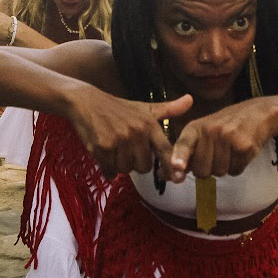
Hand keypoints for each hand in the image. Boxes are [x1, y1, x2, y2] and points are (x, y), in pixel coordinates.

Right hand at [68, 90, 190, 178]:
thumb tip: (191, 99)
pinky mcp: (103, 146)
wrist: (86, 102)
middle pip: (144, 167)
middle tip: (126, 149)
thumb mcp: (145, 108)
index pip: (165, 150)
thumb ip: (169, 109)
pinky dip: (107, 166)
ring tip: (114, 148)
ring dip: (119, 164)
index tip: (178, 178)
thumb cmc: (119, 109)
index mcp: (150, 125)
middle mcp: (137, 132)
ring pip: (126, 169)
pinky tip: (104, 152)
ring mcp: (120, 139)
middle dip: (135, 163)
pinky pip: (110, 168)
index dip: (172, 166)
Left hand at [170, 97, 275, 178]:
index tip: (177, 168)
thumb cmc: (225, 126)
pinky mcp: (244, 147)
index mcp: (195, 128)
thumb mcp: (202, 133)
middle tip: (217, 154)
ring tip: (230, 150)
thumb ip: (183, 154)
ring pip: (219, 173)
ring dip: (224, 168)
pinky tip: (240, 152)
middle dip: (208, 169)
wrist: (257, 113)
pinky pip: (235, 171)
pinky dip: (238, 166)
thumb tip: (163, 175)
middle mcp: (210, 132)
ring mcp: (228, 139)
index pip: (184, 144)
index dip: (180, 157)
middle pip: (201, 171)